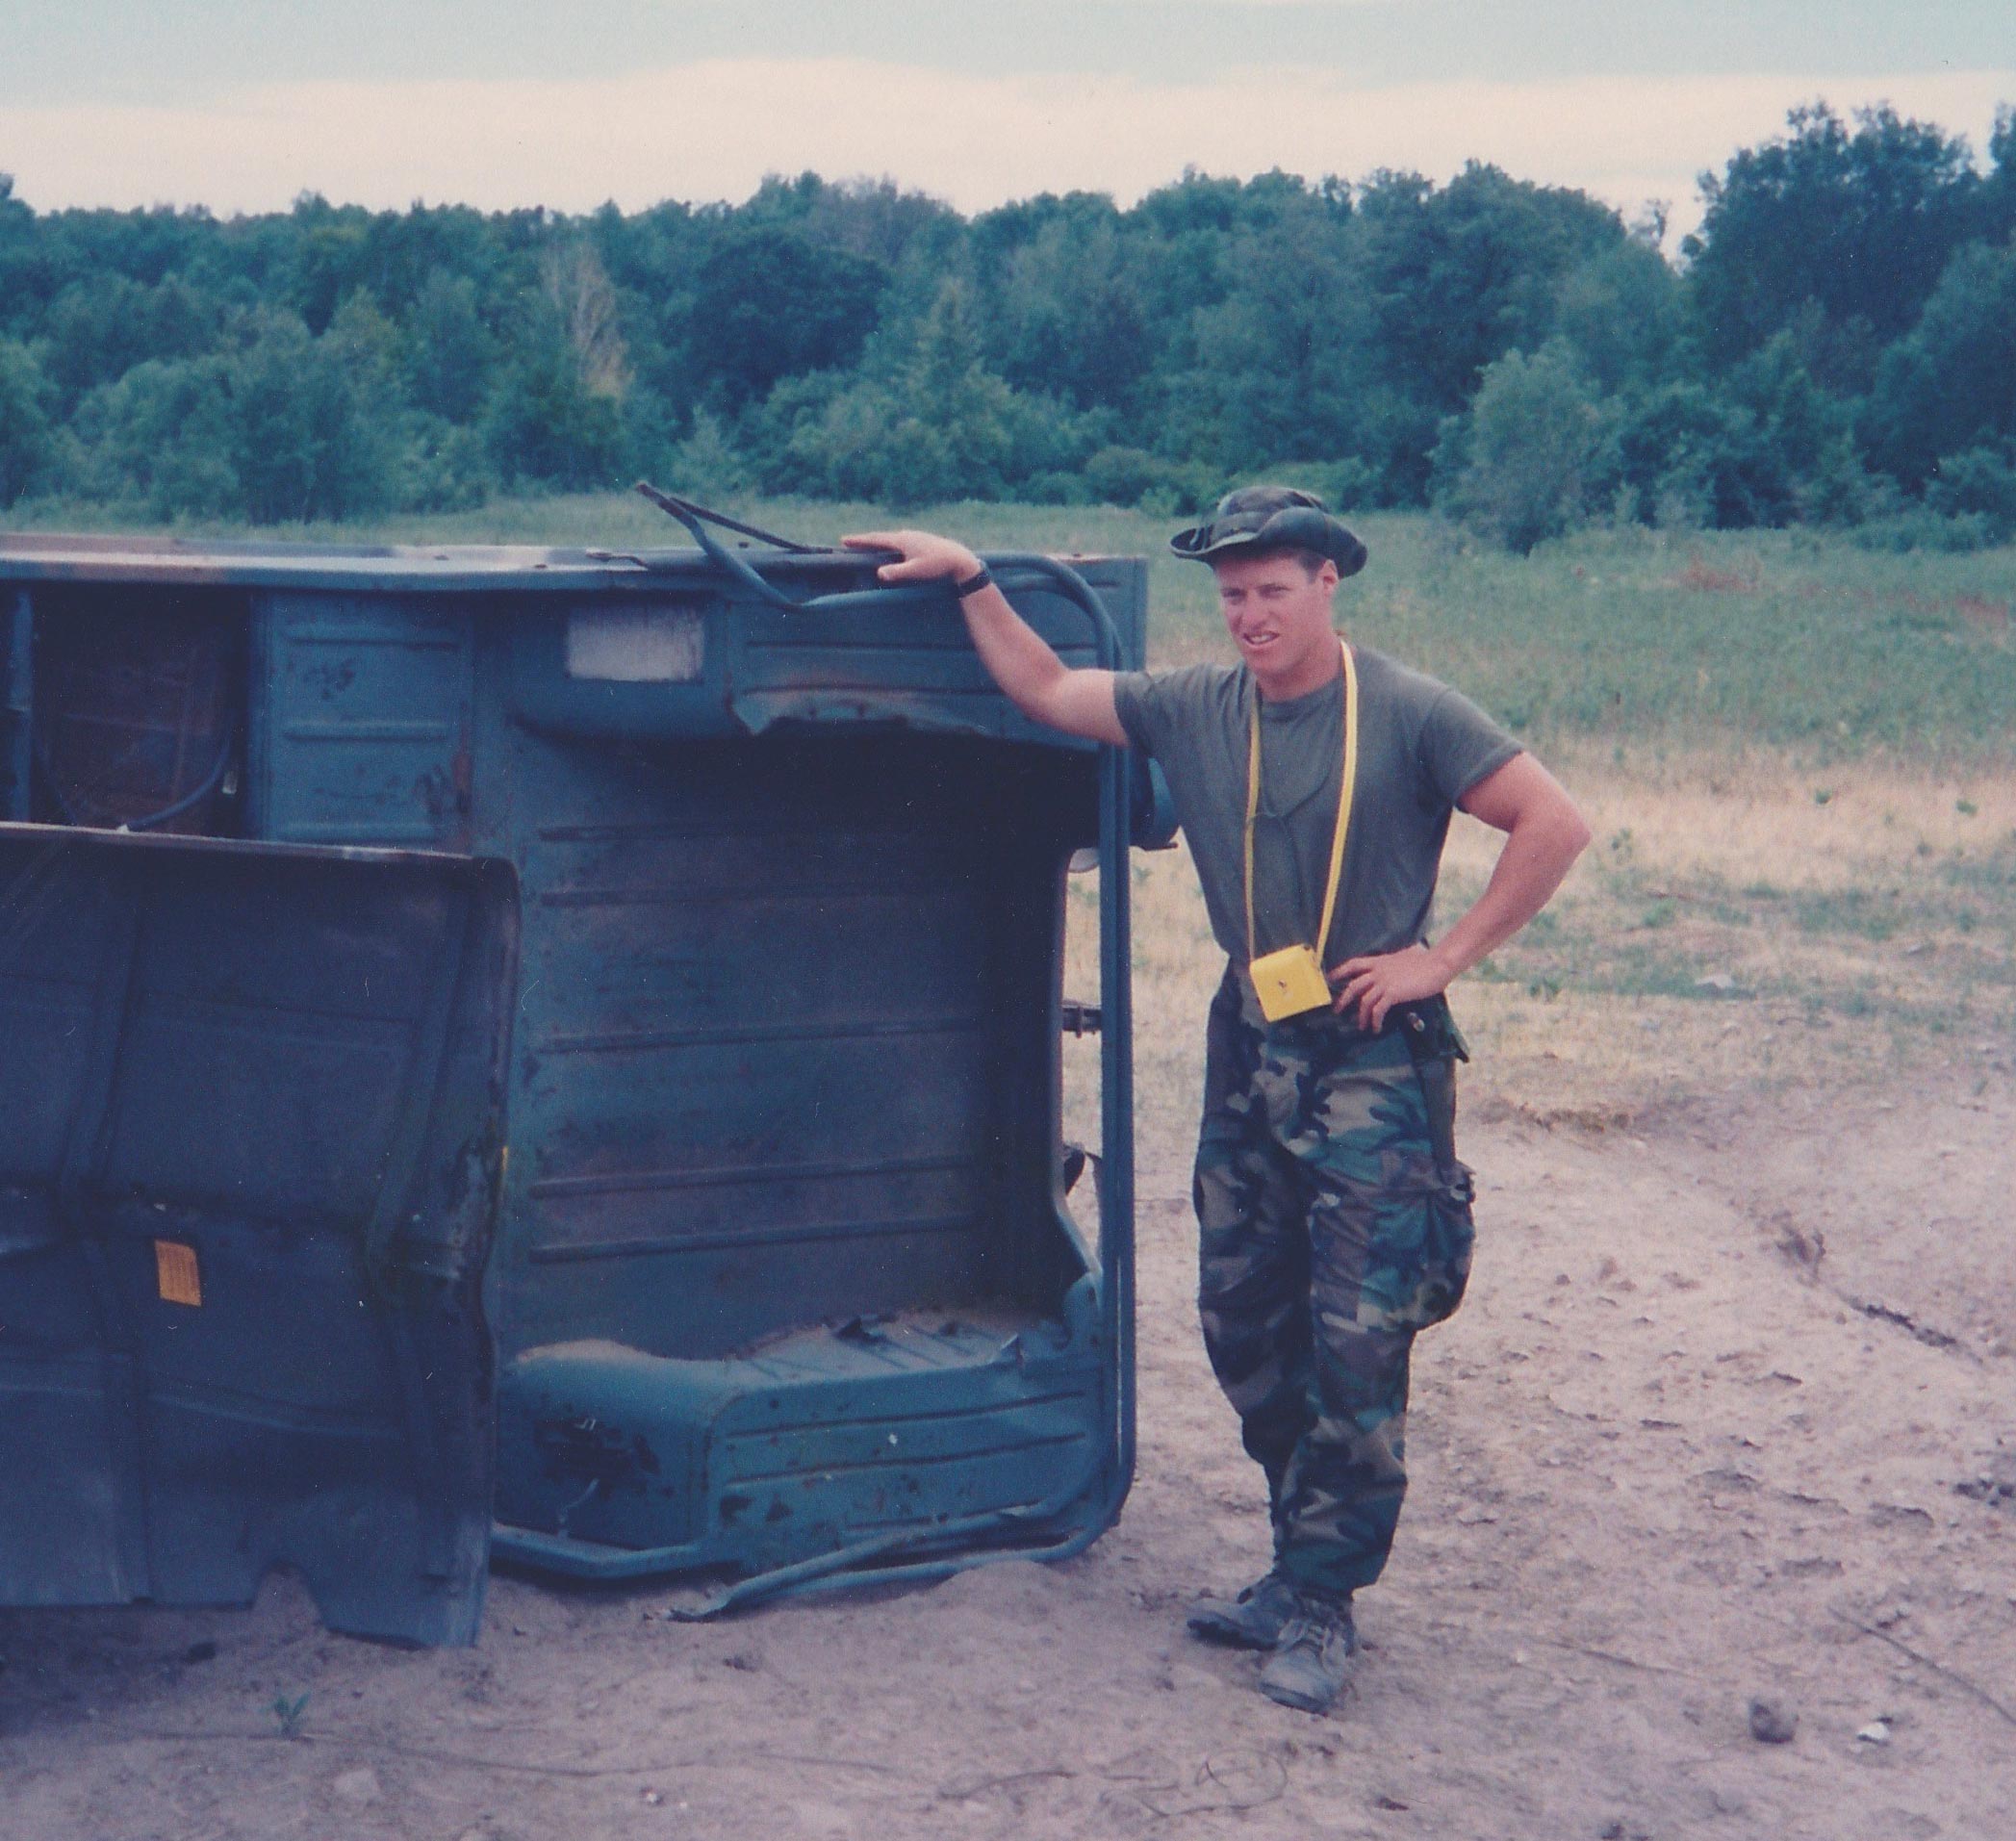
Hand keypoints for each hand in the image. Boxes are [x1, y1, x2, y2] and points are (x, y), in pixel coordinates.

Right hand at [840, 528, 979, 583]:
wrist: (960, 559)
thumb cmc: (938, 565)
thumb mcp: (916, 571)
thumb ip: (897, 572)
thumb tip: (879, 573)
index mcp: (902, 540)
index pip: (875, 539)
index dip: (859, 540)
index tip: (844, 539)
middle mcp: (907, 535)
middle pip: (881, 537)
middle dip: (866, 540)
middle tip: (851, 542)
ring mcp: (915, 536)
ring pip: (891, 539)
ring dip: (879, 542)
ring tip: (868, 545)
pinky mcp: (922, 541)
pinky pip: (900, 542)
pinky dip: (891, 545)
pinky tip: (894, 549)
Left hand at [1327, 944, 1450, 1030]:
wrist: (1437, 963)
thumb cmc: (1426, 959)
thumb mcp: (1406, 955)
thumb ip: (1398, 959)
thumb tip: (1403, 955)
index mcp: (1380, 961)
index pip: (1354, 964)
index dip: (1340, 971)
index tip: (1330, 978)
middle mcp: (1378, 971)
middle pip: (1353, 985)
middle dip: (1343, 999)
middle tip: (1337, 1010)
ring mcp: (1384, 982)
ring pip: (1364, 1000)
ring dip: (1361, 1015)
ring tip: (1362, 1025)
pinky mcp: (1393, 993)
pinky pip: (1378, 1009)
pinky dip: (1375, 1020)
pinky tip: (1376, 1027)